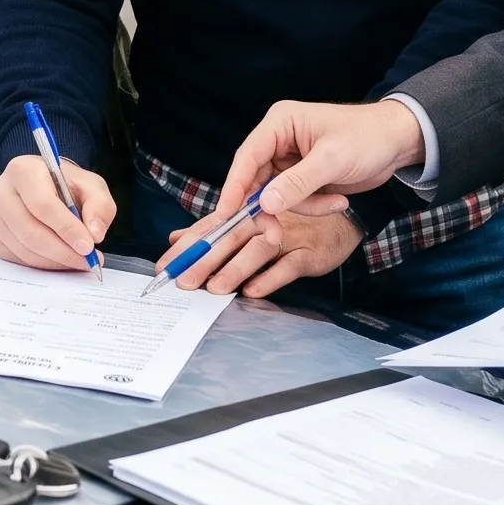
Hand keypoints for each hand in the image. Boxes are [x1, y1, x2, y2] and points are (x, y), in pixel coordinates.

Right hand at [0, 152, 115, 271]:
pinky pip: (18, 259)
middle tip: (88, 261)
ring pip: (25, 249)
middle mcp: (0, 192)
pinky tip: (61, 259)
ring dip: (56, 260)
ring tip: (80, 260)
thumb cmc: (67, 186)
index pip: (42, 204)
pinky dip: (44, 264)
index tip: (88, 246)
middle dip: (63, 251)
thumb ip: (99, 206)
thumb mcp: (91, 186)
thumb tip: (94, 234)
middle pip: (30, 231)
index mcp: (22, 170)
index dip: (66, 228)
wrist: (45, 187)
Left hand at [162, 198, 362, 298]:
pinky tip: (254, 291)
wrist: (339, 218)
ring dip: (235, 268)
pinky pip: (289, 265)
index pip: (210, 228)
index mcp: (245, 213)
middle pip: (228, 238)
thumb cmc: (290, 221)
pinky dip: (271, 277)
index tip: (164, 267)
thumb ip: (212, 231)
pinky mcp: (309, 252)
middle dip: (203, 260)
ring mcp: (287, 236)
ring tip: (215, 289)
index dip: (186, 247)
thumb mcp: (249, 222)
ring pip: (257, 250)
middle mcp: (263, 221)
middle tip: (183, 282)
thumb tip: (176, 238)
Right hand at [213, 98, 427, 234]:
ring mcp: (289, 160)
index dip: (234, 186)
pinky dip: (314, 206)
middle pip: (256, 180)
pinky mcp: (302, 177)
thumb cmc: (367, 138)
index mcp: (280, 124)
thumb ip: (297, 183)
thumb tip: (264, 204)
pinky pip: (295, 201)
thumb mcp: (332, 160)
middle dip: (270, 207)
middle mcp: (279, 140)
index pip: (247, 156)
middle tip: (274, 234)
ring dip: (304, 207)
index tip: (225, 214)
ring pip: (276, 196)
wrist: (398, 143)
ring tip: (335, 203)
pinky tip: (339, 201)